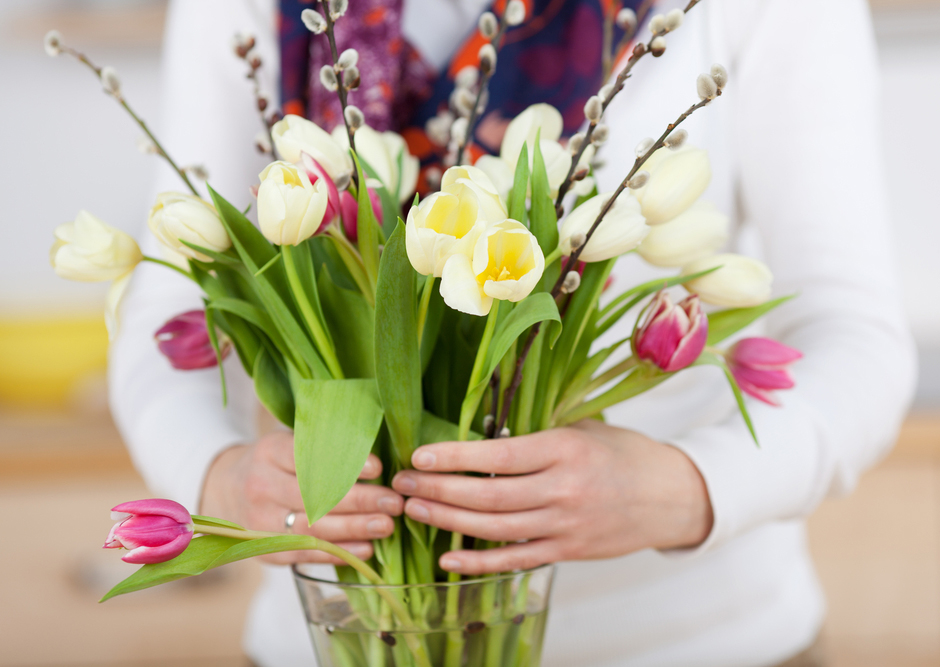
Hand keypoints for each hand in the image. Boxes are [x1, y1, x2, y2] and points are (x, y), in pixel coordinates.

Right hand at [200, 431, 402, 564]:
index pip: (309, 457)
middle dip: (360, 500)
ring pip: (313, 527)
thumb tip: (380, 460)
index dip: (345, 464)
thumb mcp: (290, 442)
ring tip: (387, 525)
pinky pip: (306, 553)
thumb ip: (325, 447)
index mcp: (270, 451)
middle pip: (315, 495)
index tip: (378, 468)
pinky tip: (367, 549)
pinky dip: (339, 552)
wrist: (226, 490)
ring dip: (355, 528)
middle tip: (394, 501)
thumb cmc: (277, 463)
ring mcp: (258, 521)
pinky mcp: (264, 550)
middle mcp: (260, 485)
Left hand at [391, 420, 712, 574]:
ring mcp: (565, 526)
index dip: (455, 457)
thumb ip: (537, 433)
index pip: (500, 456)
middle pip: (489, 496)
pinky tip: (447, 557)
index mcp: (566, 450)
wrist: (672, 497)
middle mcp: (564, 490)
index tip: (420, 454)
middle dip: (439, 489)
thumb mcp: (584, 429)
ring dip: (448, 521)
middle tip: (401, 483)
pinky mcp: (567, 552)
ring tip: (414, 508)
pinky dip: (479, 562)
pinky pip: (516, 561)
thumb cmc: (624, 454)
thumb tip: (482, 431)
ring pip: (496, 529)